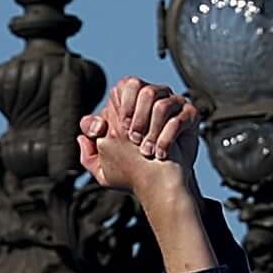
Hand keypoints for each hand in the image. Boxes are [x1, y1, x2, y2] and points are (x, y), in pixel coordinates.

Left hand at [76, 76, 197, 198]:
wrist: (163, 185)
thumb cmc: (133, 176)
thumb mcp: (105, 171)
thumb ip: (89, 154)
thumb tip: (83, 135)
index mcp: (130, 108)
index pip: (124, 87)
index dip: (120, 104)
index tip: (116, 130)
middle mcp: (153, 103)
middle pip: (143, 89)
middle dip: (136, 116)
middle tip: (132, 140)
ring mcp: (173, 108)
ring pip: (161, 103)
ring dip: (151, 130)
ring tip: (146, 151)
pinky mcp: (190, 117)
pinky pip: (180, 118)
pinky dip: (167, 138)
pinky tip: (160, 154)